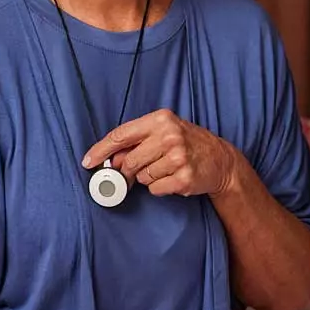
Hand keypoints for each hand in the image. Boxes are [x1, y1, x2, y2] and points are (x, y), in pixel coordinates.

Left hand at [82, 109, 237, 198]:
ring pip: (142, 177)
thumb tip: (111, 160)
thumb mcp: (163, 132)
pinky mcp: (184, 178)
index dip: (102, 150)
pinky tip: (173, 178)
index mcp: (160, 119)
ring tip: (165, 169)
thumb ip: (137, 141)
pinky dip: (160, 188)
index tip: (88, 161)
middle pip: (130, 160)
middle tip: (138, 171)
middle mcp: (170, 136)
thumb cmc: (187, 143)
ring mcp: (178, 158)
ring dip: (148, 178)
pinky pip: (155, 189)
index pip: (121, 135)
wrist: (220, 159)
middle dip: (129, 170)